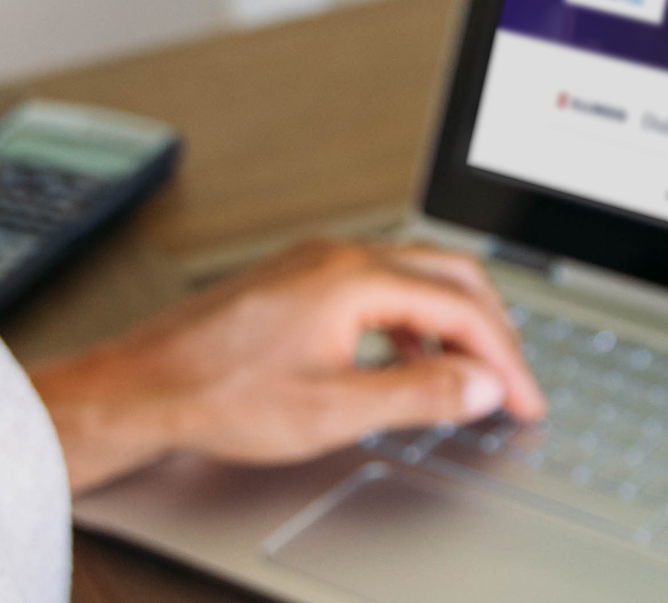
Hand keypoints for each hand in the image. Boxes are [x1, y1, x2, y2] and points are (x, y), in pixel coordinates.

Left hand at [25, 237, 549, 491]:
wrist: (141, 388)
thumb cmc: (217, 396)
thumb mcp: (332, 411)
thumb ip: (417, 395)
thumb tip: (479, 386)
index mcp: (355, 280)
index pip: (462, 309)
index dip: (505, 359)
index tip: (525, 399)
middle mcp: (339, 256)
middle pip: (450, 275)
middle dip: (493, 329)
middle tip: (515, 380)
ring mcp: (316, 262)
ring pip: (417, 273)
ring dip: (455, 321)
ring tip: (472, 373)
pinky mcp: (299, 278)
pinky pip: (381, 283)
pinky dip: (415, 317)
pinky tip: (408, 357)